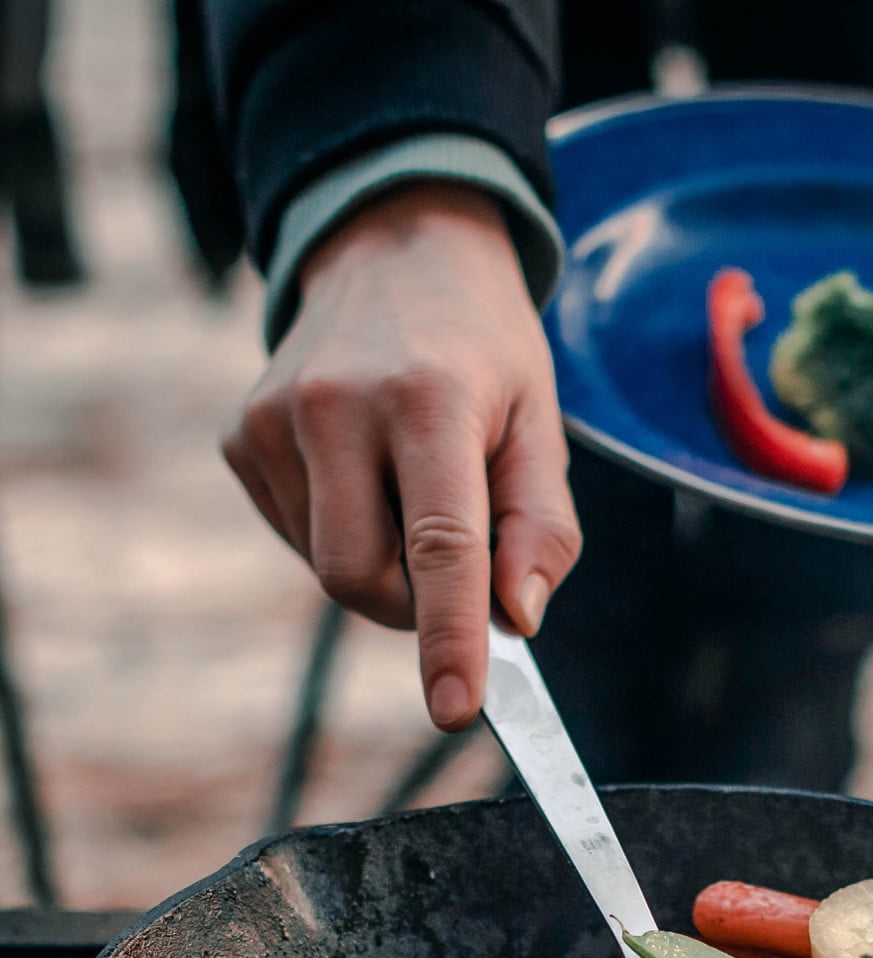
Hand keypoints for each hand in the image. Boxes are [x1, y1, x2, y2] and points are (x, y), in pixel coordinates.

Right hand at [223, 185, 580, 728]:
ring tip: (409, 485)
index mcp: (428, 399)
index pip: (439, 548)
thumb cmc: (482, 348)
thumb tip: (517, 618)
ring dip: (380, 563)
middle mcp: (337, 404)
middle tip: (454, 569)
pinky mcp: (242, 435)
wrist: (393, 247)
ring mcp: (275, 418)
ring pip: (327, 566)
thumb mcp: (541, 420)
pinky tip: (364, 473)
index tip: (458, 708)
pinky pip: (298, 535)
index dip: (448, 639)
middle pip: (360, 577)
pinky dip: (341, 533)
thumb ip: (543, 526)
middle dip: (411, 606)